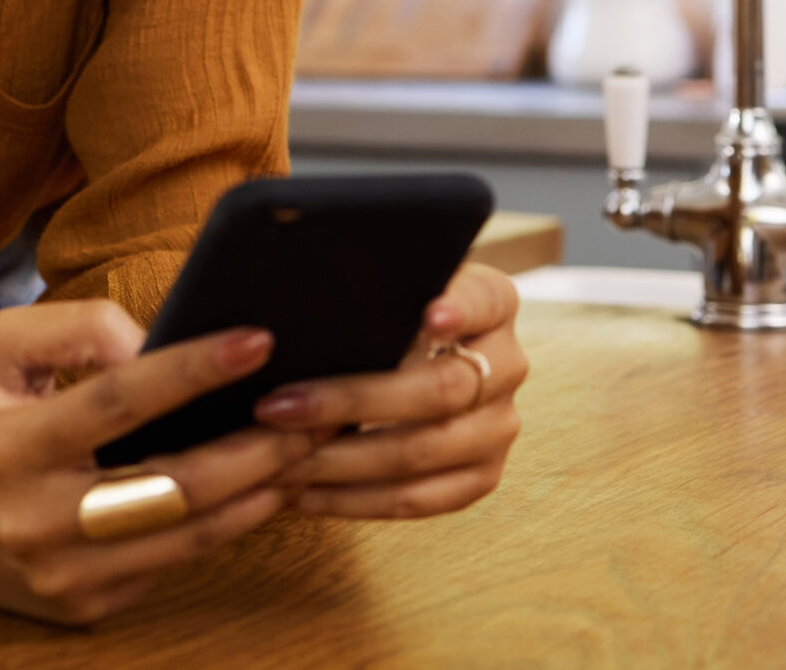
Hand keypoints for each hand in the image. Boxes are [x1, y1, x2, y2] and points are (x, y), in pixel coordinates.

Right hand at [0, 300, 313, 624]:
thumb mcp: (2, 345)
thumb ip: (79, 326)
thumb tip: (157, 342)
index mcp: (10, 448)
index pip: (115, 403)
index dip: (190, 370)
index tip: (258, 338)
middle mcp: (33, 521)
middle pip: (171, 488)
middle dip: (254, 448)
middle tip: (313, 411)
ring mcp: (61, 576)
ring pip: (186, 537)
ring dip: (257, 493)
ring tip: (303, 449)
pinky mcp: (82, 608)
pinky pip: (170, 564)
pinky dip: (221, 526)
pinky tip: (257, 489)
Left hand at [255, 261, 525, 518]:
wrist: (419, 356)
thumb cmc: (385, 312)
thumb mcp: (387, 285)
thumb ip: (366, 287)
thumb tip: (300, 288)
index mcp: (493, 303)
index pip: (481, 301)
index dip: (458, 309)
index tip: (430, 315)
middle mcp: (508, 364)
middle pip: (440, 390)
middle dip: (350, 401)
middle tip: (279, 407)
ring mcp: (499, 426)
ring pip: (421, 452)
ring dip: (340, 461)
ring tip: (277, 459)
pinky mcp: (481, 476)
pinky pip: (418, 500)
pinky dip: (354, 500)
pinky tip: (302, 492)